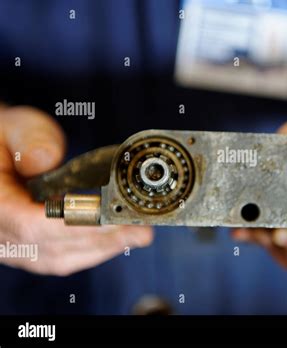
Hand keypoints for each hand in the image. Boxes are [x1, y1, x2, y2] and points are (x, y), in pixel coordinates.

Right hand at [0, 105, 153, 275]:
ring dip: (100, 248)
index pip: (32, 227)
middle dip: (101, 239)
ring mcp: (11, 245)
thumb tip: (49, 160)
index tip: (112, 218)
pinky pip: (58, 258)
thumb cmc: (3, 140)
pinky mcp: (26, 248)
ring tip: (136, 234)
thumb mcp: (11, 126)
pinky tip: (116, 240)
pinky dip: (89, 250)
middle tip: (140, 229)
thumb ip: (30, 139)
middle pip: (52, 248)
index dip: (76, 226)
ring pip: (57, 259)